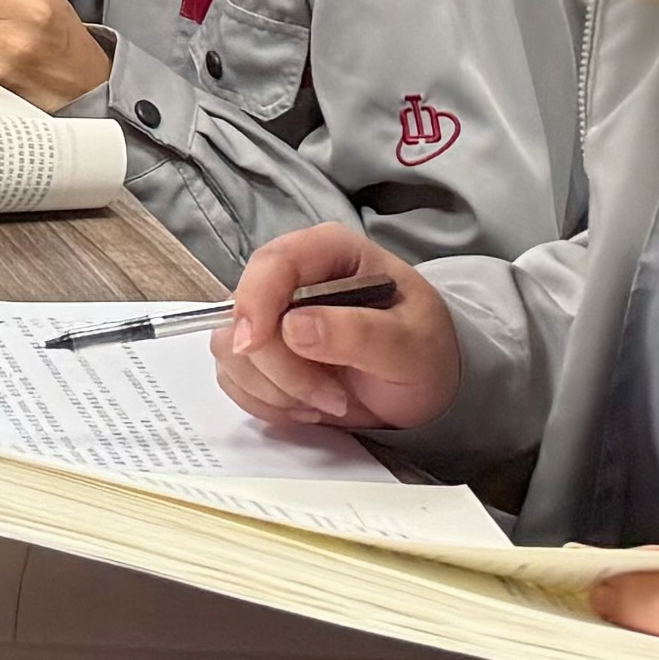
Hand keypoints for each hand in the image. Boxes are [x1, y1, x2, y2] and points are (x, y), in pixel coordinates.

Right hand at [212, 223, 460, 435]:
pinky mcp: (260, 354)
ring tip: (328, 402)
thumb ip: (358, 334)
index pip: (273, 262)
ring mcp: (270, 316)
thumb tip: (292, 328)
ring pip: (232, 351)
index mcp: (329, 252)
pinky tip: (308, 407)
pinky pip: (234, 379)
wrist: (425, 387)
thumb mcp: (411, 345)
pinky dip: (267, 403)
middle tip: (335, 399)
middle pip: (245, 315)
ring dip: (275, 391)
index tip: (255, 344)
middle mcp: (291, 278)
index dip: (255, 300)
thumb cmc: (425, 353)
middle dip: (282, 369)